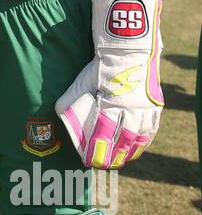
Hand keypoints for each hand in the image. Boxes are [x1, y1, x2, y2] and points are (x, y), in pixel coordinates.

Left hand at [56, 0, 162, 167]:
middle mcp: (131, 108)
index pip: (103, 134)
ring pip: (139, 138)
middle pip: (122, 141)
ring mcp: (146, 108)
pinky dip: (144, 142)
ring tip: (119, 161)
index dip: (97, 150)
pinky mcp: (155, 105)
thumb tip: (58, 111)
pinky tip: (136, 148)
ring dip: (128, 152)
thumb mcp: (84, 80)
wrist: (130, 49)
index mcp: (111, 102)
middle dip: (112, 156)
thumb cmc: (103, 66)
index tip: (89, 161)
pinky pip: (152, 129)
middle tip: (102, 164)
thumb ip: (72, 97)